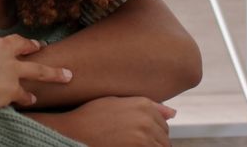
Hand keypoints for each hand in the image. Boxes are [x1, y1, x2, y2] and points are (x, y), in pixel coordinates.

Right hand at [0, 24, 71, 111]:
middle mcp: (0, 48)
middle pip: (20, 44)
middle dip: (30, 45)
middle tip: (39, 45)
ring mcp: (9, 68)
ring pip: (37, 69)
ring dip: (53, 72)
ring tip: (66, 74)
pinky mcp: (12, 88)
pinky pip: (23, 94)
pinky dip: (27, 97)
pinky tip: (32, 100)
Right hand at [32, 96, 174, 146]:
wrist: (72, 131)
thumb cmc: (90, 117)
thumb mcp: (116, 103)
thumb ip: (148, 106)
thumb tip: (174, 113)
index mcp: (143, 104)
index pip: (163, 124)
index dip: (150, 132)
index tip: (134, 134)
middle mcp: (147, 118)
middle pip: (165, 137)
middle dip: (153, 142)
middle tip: (129, 140)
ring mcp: (144, 135)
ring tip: (128, 143)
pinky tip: (127, 146)